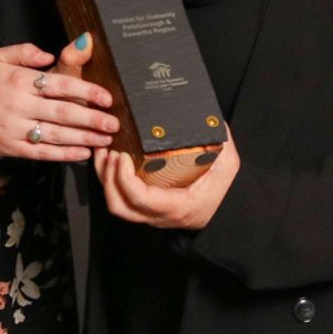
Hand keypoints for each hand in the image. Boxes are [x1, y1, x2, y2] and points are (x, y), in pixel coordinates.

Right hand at [0, 36, 119, 162]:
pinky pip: (41, 153)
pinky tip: (83, 154)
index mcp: (19, 80)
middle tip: (114, 124)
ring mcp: (15, 128)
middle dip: (92, 119)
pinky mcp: (11, 148)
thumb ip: (25, 52)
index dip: (86, 91)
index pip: (60, 84)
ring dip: (84, 138)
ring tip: (106, 140)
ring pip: (56, 135)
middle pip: (63, 112)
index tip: (107, 98)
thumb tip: (50, 54)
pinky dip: (63, 155)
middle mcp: (20, 105)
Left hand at [94, 134, 238, 229]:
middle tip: (110, 150)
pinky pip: (121, 200)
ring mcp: (151, 216)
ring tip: (105, 151)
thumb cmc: (226, 191)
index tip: (122, 155)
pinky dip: (111, 181)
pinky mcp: (146, 210)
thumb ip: (219, 141)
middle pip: (119, 205)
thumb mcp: (227, 164)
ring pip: (116, 204)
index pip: (139, 198)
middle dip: (107, 177)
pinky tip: (110, 161)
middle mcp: (159, 216)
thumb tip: (208, 117)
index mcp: (177, 206)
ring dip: (105, 178)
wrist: (226, 215)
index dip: (123, 178)